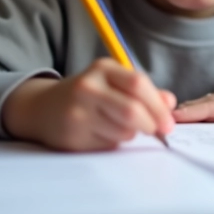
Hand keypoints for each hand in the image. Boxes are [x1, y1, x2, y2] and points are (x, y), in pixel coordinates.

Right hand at [2, 58, 175, 150]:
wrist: (43, 108)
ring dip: (131, 134)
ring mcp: (78, 112)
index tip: (169, 122)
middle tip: (159, 132)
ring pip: (123, 131)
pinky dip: (115, 143)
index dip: (158, 106)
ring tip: (120, 127)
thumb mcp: (113, 82)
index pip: (138, 84)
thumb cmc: (88, 94)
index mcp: (102, 68)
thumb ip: (143, 91)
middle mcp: (88, 87)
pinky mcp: (73, 135)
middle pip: (132, 111)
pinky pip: (108, 145)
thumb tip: (169, 103)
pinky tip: (103, 133)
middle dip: (151, 125)